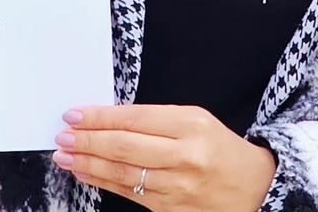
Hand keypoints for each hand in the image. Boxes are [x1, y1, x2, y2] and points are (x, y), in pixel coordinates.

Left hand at [52, 104, 275, 210]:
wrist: (255, 187)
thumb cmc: (219, 148)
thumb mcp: (195, 120)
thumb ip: (155, 120)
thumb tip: (107, 121)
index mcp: (191, 125)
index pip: (134, 118)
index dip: (100, 117)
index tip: (75, 115)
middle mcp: (185, 155)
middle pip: (124, 146)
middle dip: (87, 141)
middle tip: (62, 136)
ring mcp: (178, 186)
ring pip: (122, 173)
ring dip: (88, 164)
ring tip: (65, 155)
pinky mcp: (171, 209)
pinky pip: (129, 193)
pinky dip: (103, 182)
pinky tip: (86, 173)